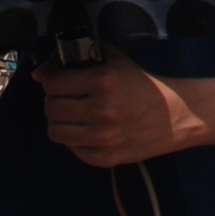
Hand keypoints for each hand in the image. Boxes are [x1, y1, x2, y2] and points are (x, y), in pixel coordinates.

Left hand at [39, 58, 203, 166]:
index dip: (56, 80)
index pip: (53, 83)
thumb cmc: (142, 84)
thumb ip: (76, 57)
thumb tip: (38, 74)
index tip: (65, 80)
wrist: (176, 116)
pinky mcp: (102, 158)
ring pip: (55, 131)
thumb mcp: (114, 61)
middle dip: (57, 100)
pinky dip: (76, 138)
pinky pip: (70, 148)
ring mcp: (101, 138)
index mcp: (104, 80)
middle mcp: (101, 109)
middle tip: (72, 97)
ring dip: (62, 121)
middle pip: (51, 107)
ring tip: (77, 114)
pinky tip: (91, 129)